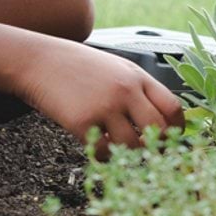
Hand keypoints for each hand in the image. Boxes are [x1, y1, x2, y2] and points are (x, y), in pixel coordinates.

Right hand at [15, 38, 183, 150]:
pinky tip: (98, 147)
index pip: (172, 107)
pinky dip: (104, 155)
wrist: (37, 60)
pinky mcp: (82, 121)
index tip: (174, 139)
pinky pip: (103, 151)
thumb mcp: (115, 68)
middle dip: (159, 146)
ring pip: (132, 145)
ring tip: (119, 148)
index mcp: (137, 77)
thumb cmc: (77, 66)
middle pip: (158, 130)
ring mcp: (104, 106)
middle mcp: (125, 91)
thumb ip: (138, 89)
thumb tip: (161, 119)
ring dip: (129, 154)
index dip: (178, 128)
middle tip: (151, 152)